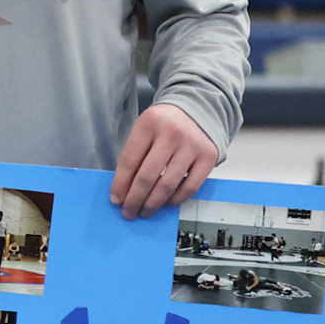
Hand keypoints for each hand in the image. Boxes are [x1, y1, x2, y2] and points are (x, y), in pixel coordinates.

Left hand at [109, 103, 218, 218]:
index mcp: (149, 123)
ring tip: (144, 212)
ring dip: (153, 204)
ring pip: (167, 185)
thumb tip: (123, 192)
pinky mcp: (209, 157)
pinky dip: (175, 200)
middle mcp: (171, 133)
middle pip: (147, 176)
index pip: (129, 160)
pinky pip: (189, 187)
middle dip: (134, 199)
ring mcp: (192, 145)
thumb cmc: (164, 125)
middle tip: (128, 213)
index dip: (120, 184)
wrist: (197, 110)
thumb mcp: (145, 130)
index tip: (115, 200)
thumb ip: (135, 155)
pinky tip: (165, 203)